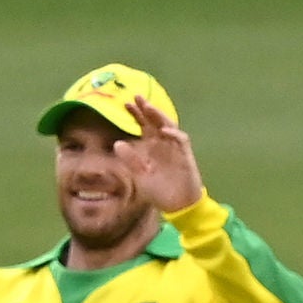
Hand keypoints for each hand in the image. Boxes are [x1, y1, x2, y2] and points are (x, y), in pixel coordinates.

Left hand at [115, 97, 204, 214]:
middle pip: (155, 121)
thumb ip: (130, 160)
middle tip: (136, 97)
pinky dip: (173, 134)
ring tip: (149, 108)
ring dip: (159, 116)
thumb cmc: (159, 190)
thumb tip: (117, 143)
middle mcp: (163, 143)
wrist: (178, 205)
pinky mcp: (185, 155)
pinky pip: (181, 140)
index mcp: (151, 147)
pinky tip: (164, 130)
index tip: (126, 104)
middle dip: (146, 109)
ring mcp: (175, 148)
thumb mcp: (140, 176)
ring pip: (168, 125)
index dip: (136, 114)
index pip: (143, 125)